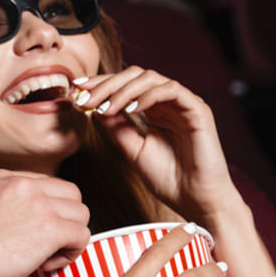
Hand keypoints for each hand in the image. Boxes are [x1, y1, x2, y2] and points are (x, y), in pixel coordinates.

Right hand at [0, 170, 90, 276]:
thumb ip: (4, 208)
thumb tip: (26, 225)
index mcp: (2, 177)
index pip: (46, 185)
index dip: (47, 212)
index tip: (31, 235)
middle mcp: (22, 183)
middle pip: (71, 195)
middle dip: (64, 221)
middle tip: (43, 247)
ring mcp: (37, 203)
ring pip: (81, 215)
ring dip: (69, 239)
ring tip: (43, 258)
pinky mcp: (49, 227)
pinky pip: (82, 236)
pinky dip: (70, 254)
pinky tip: (45, 266)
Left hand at [72, 66, 237, 220]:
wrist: (194, 200)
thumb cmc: (167, 178)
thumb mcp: (132, 149)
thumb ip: (116, 127)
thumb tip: (93, 106)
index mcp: (154, 110)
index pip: (125, 86)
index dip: (100, 84)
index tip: (76, 90)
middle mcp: (168, 103)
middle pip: (135, 76)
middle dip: (106, 84)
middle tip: (85, 98)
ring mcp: (183, 104)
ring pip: (151, 78)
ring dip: (123, 90)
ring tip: (105, 107)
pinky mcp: (198, 110)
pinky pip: (172, 90)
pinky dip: (148, 96)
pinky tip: (131, 110)